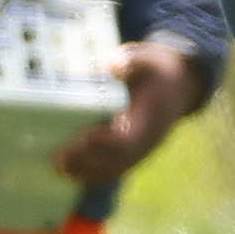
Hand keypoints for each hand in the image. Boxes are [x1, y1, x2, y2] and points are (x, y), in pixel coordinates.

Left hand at [53, 43, 203, 187]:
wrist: (178, 86)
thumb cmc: (156, 71)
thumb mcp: (148, 59)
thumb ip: (131, 60)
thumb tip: (110, 65)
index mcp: (150, 119)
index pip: (127, 140)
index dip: (105, 141)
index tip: (82, 135)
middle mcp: (147, 141)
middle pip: (115, 160)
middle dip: (86, 160)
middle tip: (56, 157)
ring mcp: (141, 150)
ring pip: (113, 169)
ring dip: (85, 171)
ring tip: (56, 168)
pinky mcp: (133, 153)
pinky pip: (113, 170)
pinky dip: (91, 174)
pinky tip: (69, 172)